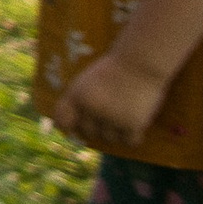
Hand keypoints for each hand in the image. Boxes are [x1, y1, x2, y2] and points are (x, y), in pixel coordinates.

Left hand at [51, 53, 172, 149]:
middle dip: (96, 126)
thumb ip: (78, 100)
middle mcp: (91, 109)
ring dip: (115, 131)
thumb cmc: (113, 70)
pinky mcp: (132, 124)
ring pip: (109, 138)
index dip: (68, 126)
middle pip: (88, 132)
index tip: (76, 126)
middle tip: (108, 114)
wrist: (140, 62)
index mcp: (77, 95)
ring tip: (122, 114)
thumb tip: (70, 127)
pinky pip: (129, 141)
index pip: (62, 121)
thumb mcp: (87, 80)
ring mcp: (112, 118)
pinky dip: (131, 136)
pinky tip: (133, 124)